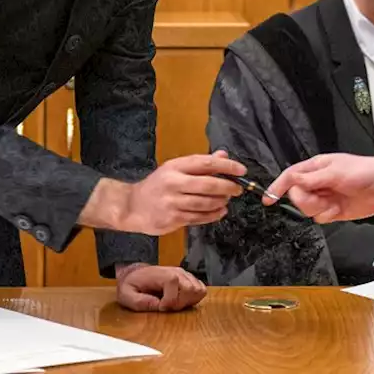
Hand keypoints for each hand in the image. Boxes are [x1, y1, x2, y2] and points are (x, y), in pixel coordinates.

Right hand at [82, 151, 244, 233]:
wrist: (132, 206)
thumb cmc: (157, 186)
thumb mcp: (175, 169)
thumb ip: (200, 164)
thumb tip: (223, 155)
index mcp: (175, 167)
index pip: (206, 163)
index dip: (227, 166)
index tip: (241, 169)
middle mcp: (173, 183)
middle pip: (208, 184)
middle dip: (228, 186)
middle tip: (238, 189)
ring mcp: (172, 203)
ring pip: (205, 203)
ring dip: (221, 202)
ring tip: (227, 200)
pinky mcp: (172, 219)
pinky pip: (199, 218)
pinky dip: (213, 215)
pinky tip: (220, 212)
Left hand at [115, 263, 205, 311]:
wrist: (135, 274)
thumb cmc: (132, 285)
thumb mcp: (127, 295)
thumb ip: (140, 302)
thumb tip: (158, 305)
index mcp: (162, 274)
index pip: (175, 286)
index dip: (169, 302)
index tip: (159, 306)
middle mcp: (177, 272)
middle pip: (192, 289)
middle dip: (180, 303)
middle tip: (168, 306)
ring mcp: (185, 275)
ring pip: (199, 290)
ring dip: (188, 301)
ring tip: (174, 304)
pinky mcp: (189, 279)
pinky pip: (200, 290)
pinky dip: (193, 298)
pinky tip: (180, 301)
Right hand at [264, 144, 373, 222]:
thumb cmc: (363, 172)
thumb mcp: (334, 172)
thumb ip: (311, 178)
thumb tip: (292, 179)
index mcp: (315, 168)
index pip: (290, 177)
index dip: (277, 187)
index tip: (268, 199)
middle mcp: (318, 183)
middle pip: (296, 196)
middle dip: (307, 200)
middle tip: (322, 196)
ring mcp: (325, 197)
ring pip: (307, 209)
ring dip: (319, 208)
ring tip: (334, 202)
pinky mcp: (333, 211)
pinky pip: (319, 218)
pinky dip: (328, 215)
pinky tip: (339, 209)